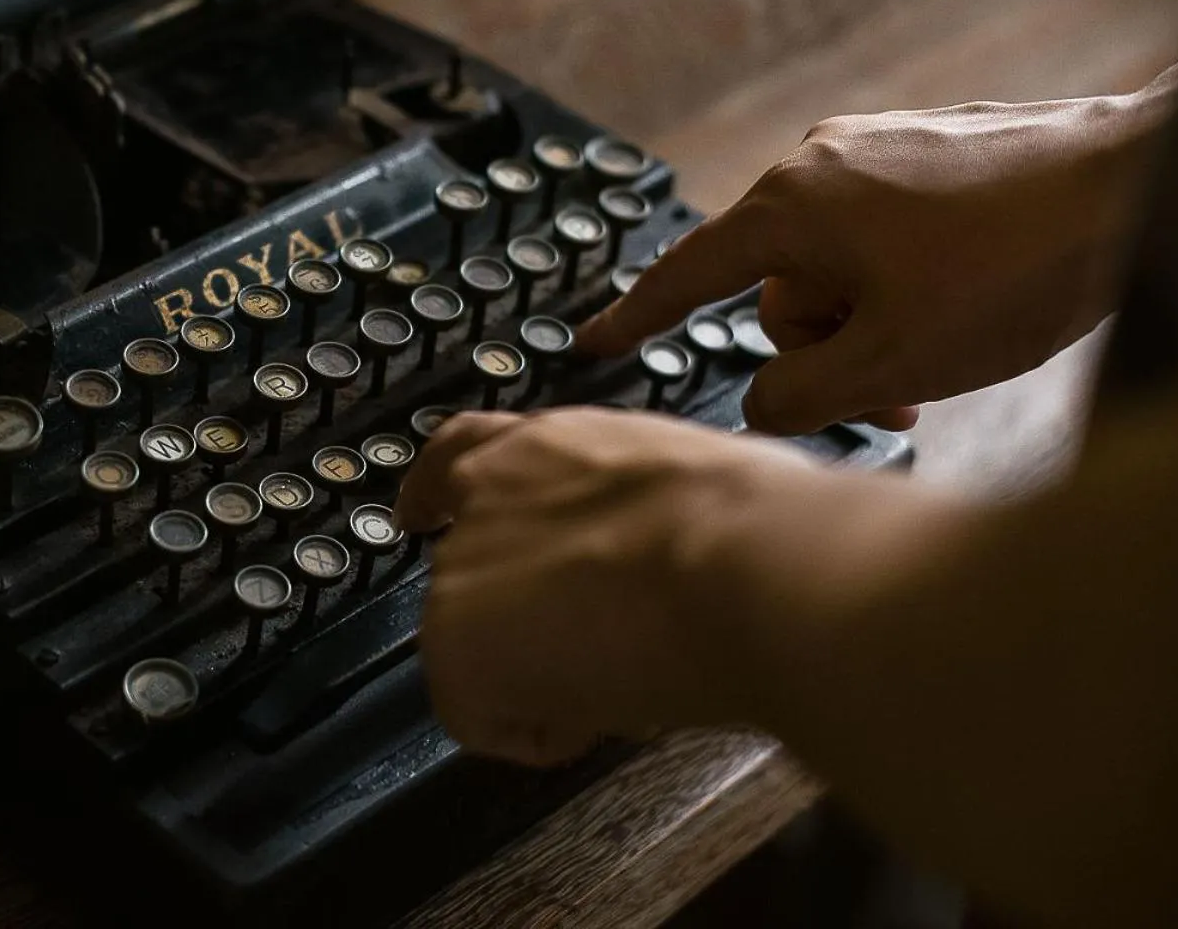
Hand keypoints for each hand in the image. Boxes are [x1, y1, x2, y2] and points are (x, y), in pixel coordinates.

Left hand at [396, 407, 829, 765]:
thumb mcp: (690, 481)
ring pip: (480, 648)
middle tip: (597, 648)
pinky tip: (604, 713)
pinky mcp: (454, 642)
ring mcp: (462, 565)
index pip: (463, 454)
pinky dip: (535, 733)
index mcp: (548, 444)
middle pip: (470, 568)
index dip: (436, 491)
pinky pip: (479, 717)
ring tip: (628, 672)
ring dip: (539, 673)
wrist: (747, 565)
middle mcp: (488, 491)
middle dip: (519, 616)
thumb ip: (642, 502)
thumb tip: (671, 542)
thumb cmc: (758, 527)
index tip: (420, 514)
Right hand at [577, 64, 1177, 435]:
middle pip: (779, 283)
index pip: (688, 274)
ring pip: (839, 261)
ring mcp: (879, 145)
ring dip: (875, 320)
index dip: (637, 317)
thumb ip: (797, 396)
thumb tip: (763, 399)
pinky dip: (908, 280)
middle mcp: (821, 160)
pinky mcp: (932, 146)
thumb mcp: (888, 366)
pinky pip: (884, 229)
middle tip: (894, 393)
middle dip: (825, 346)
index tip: (595, 342)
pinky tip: (971, 301)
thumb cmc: (1019, 266)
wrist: (1136, 182)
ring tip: (947, 351)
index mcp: (789, 207)